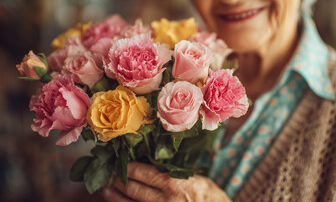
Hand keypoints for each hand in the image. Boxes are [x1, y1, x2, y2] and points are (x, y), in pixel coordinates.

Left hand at [102, 162, 230, 201]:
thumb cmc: (207, 196)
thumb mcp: (193, 178)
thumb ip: (171, 172)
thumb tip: (145, 160)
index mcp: (174, 184)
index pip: (142, 172)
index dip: (127, 167)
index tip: (118, 162)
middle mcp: (164, 201)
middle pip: (131, 189)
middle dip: (116, 181)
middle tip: (107, 174)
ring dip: (113, 197)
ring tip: (105, 190)